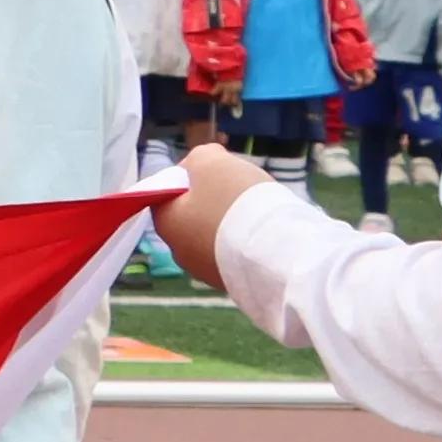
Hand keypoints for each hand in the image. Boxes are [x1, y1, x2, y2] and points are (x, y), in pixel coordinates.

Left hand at [157, 144, 268, 285]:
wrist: (277, 250)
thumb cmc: (235, 200)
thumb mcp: (211, 161)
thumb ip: (198, 158)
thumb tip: (198, 164)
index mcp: (165, 222)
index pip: (167, 193)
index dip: (190, 176)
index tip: (216, 170)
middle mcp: (178, 252)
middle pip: (192, 215)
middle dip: (214, 200)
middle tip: (240, 188)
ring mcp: (205, 271)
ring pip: (215, 236)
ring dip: (232, 222)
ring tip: (258, 211)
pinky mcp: (231, 283)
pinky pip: (234, 254)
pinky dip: (245, 242)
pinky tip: (266, 232)